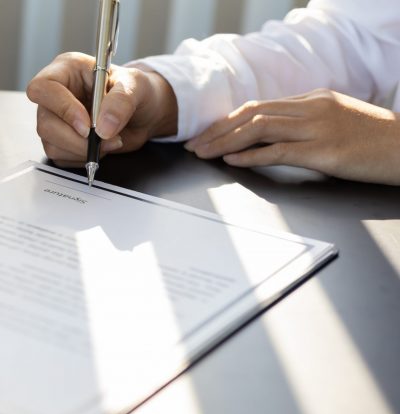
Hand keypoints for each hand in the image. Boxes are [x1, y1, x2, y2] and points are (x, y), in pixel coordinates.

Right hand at [26, 52, 177, 166]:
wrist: (144, 114)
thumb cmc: (137, 90)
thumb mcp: (136, 86)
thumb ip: (121, 101)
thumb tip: (103, 127)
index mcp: (67, 70)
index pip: (42, 88)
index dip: (62, 108)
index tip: (87, 124)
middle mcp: (56, 95)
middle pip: (45, 123)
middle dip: (75, 139)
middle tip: (102, 139)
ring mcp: (56, 120)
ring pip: (51, 144)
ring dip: (81, 150)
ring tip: (108, 141)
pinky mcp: (60, 141)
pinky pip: (61, 158)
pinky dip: (82, 158)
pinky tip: (100, 148)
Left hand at [185, 89, 399, 185]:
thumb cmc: (372, 140)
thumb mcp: (335, 121)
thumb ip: (304, 122)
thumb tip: (270, 136)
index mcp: (312, 99)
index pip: (259, 106)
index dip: (227, 121)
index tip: (206, 134)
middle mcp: (311, 108)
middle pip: (252, 114)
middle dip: (217, 130)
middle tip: (194, 146)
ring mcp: (317, 128)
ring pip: (259, 128)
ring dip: (225, 142)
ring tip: (204, 154)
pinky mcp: (323, 151)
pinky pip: (278, 151)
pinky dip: (251, 156)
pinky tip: (232, 161)